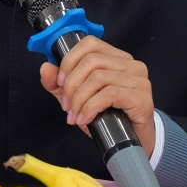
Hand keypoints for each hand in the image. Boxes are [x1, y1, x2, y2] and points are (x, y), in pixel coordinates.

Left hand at [39, 35, 155, 157]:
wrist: (134, 142)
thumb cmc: (109, 117)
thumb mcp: (78, 98)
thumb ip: (60, 84)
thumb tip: (45, 68)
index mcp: (117, 58)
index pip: (90, 43)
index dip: (70, 60)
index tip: (59, 82)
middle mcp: (130, 64)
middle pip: (91, 61)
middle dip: (72, 85)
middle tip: (66, 106)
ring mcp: (139, 80)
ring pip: (98, 78)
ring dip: (79, 99)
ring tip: (74, 116)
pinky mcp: (142, 98)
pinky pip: (109, 95)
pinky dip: (90, 108)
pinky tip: (85, 120)